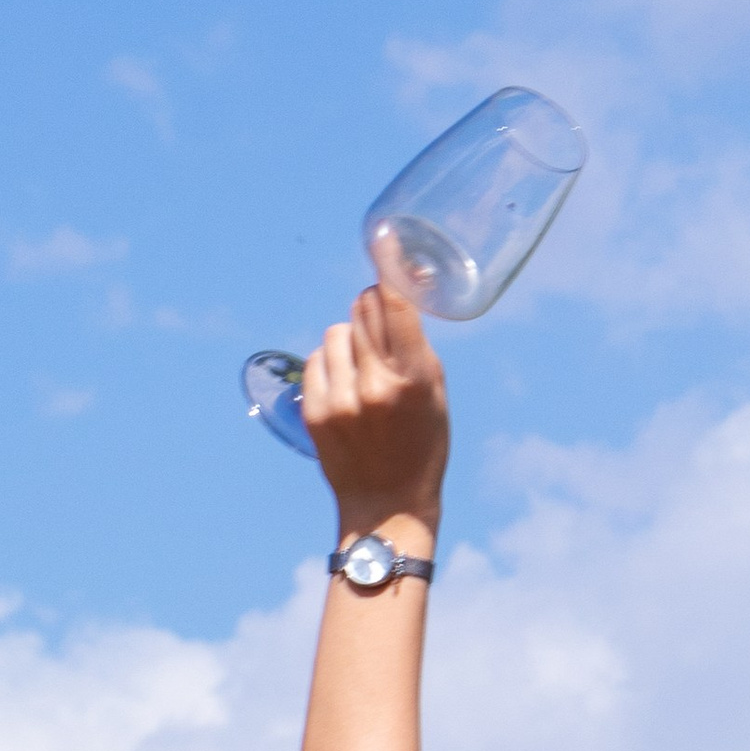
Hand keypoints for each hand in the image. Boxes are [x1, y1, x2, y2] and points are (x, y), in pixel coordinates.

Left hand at [301, 284, 450, 538]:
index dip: (389, 267)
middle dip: (371, 313)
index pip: (394, 302)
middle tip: (381, 340)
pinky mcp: (314, 411)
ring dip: (348, 341)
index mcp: (412, 379)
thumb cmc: (421, 447)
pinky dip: (329, 366)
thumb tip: (398, 290)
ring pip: (336, 331)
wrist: (387, 508)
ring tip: (362, 374)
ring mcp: (340, 399)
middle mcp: (374, 385)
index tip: (385, 242)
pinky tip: (344, 390)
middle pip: (362, 309)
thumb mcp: (435, 396)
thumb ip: (416, 345)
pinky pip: (316, 359)